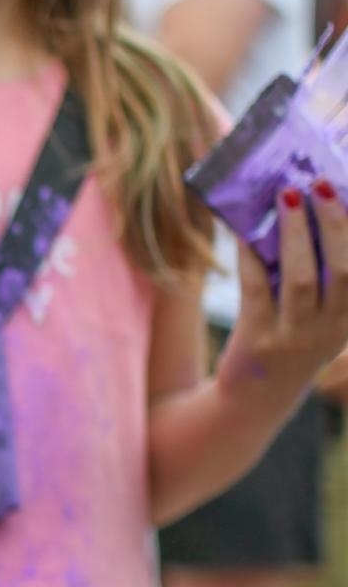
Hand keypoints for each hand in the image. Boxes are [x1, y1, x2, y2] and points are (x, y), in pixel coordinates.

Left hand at [222, 181, 347, 399]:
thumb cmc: (289, 347)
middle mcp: (330, 331)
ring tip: (288, 196)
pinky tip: (247, 230)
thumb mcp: (319, 322)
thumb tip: (308, 213)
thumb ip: (324, 283)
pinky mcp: (256, 339)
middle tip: (321, 184)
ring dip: (295, 233)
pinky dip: (253, 254)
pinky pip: (256, 287)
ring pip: (301, 278)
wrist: (253, 402)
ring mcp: (294, 337)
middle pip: (342, 271)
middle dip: (334, 224)